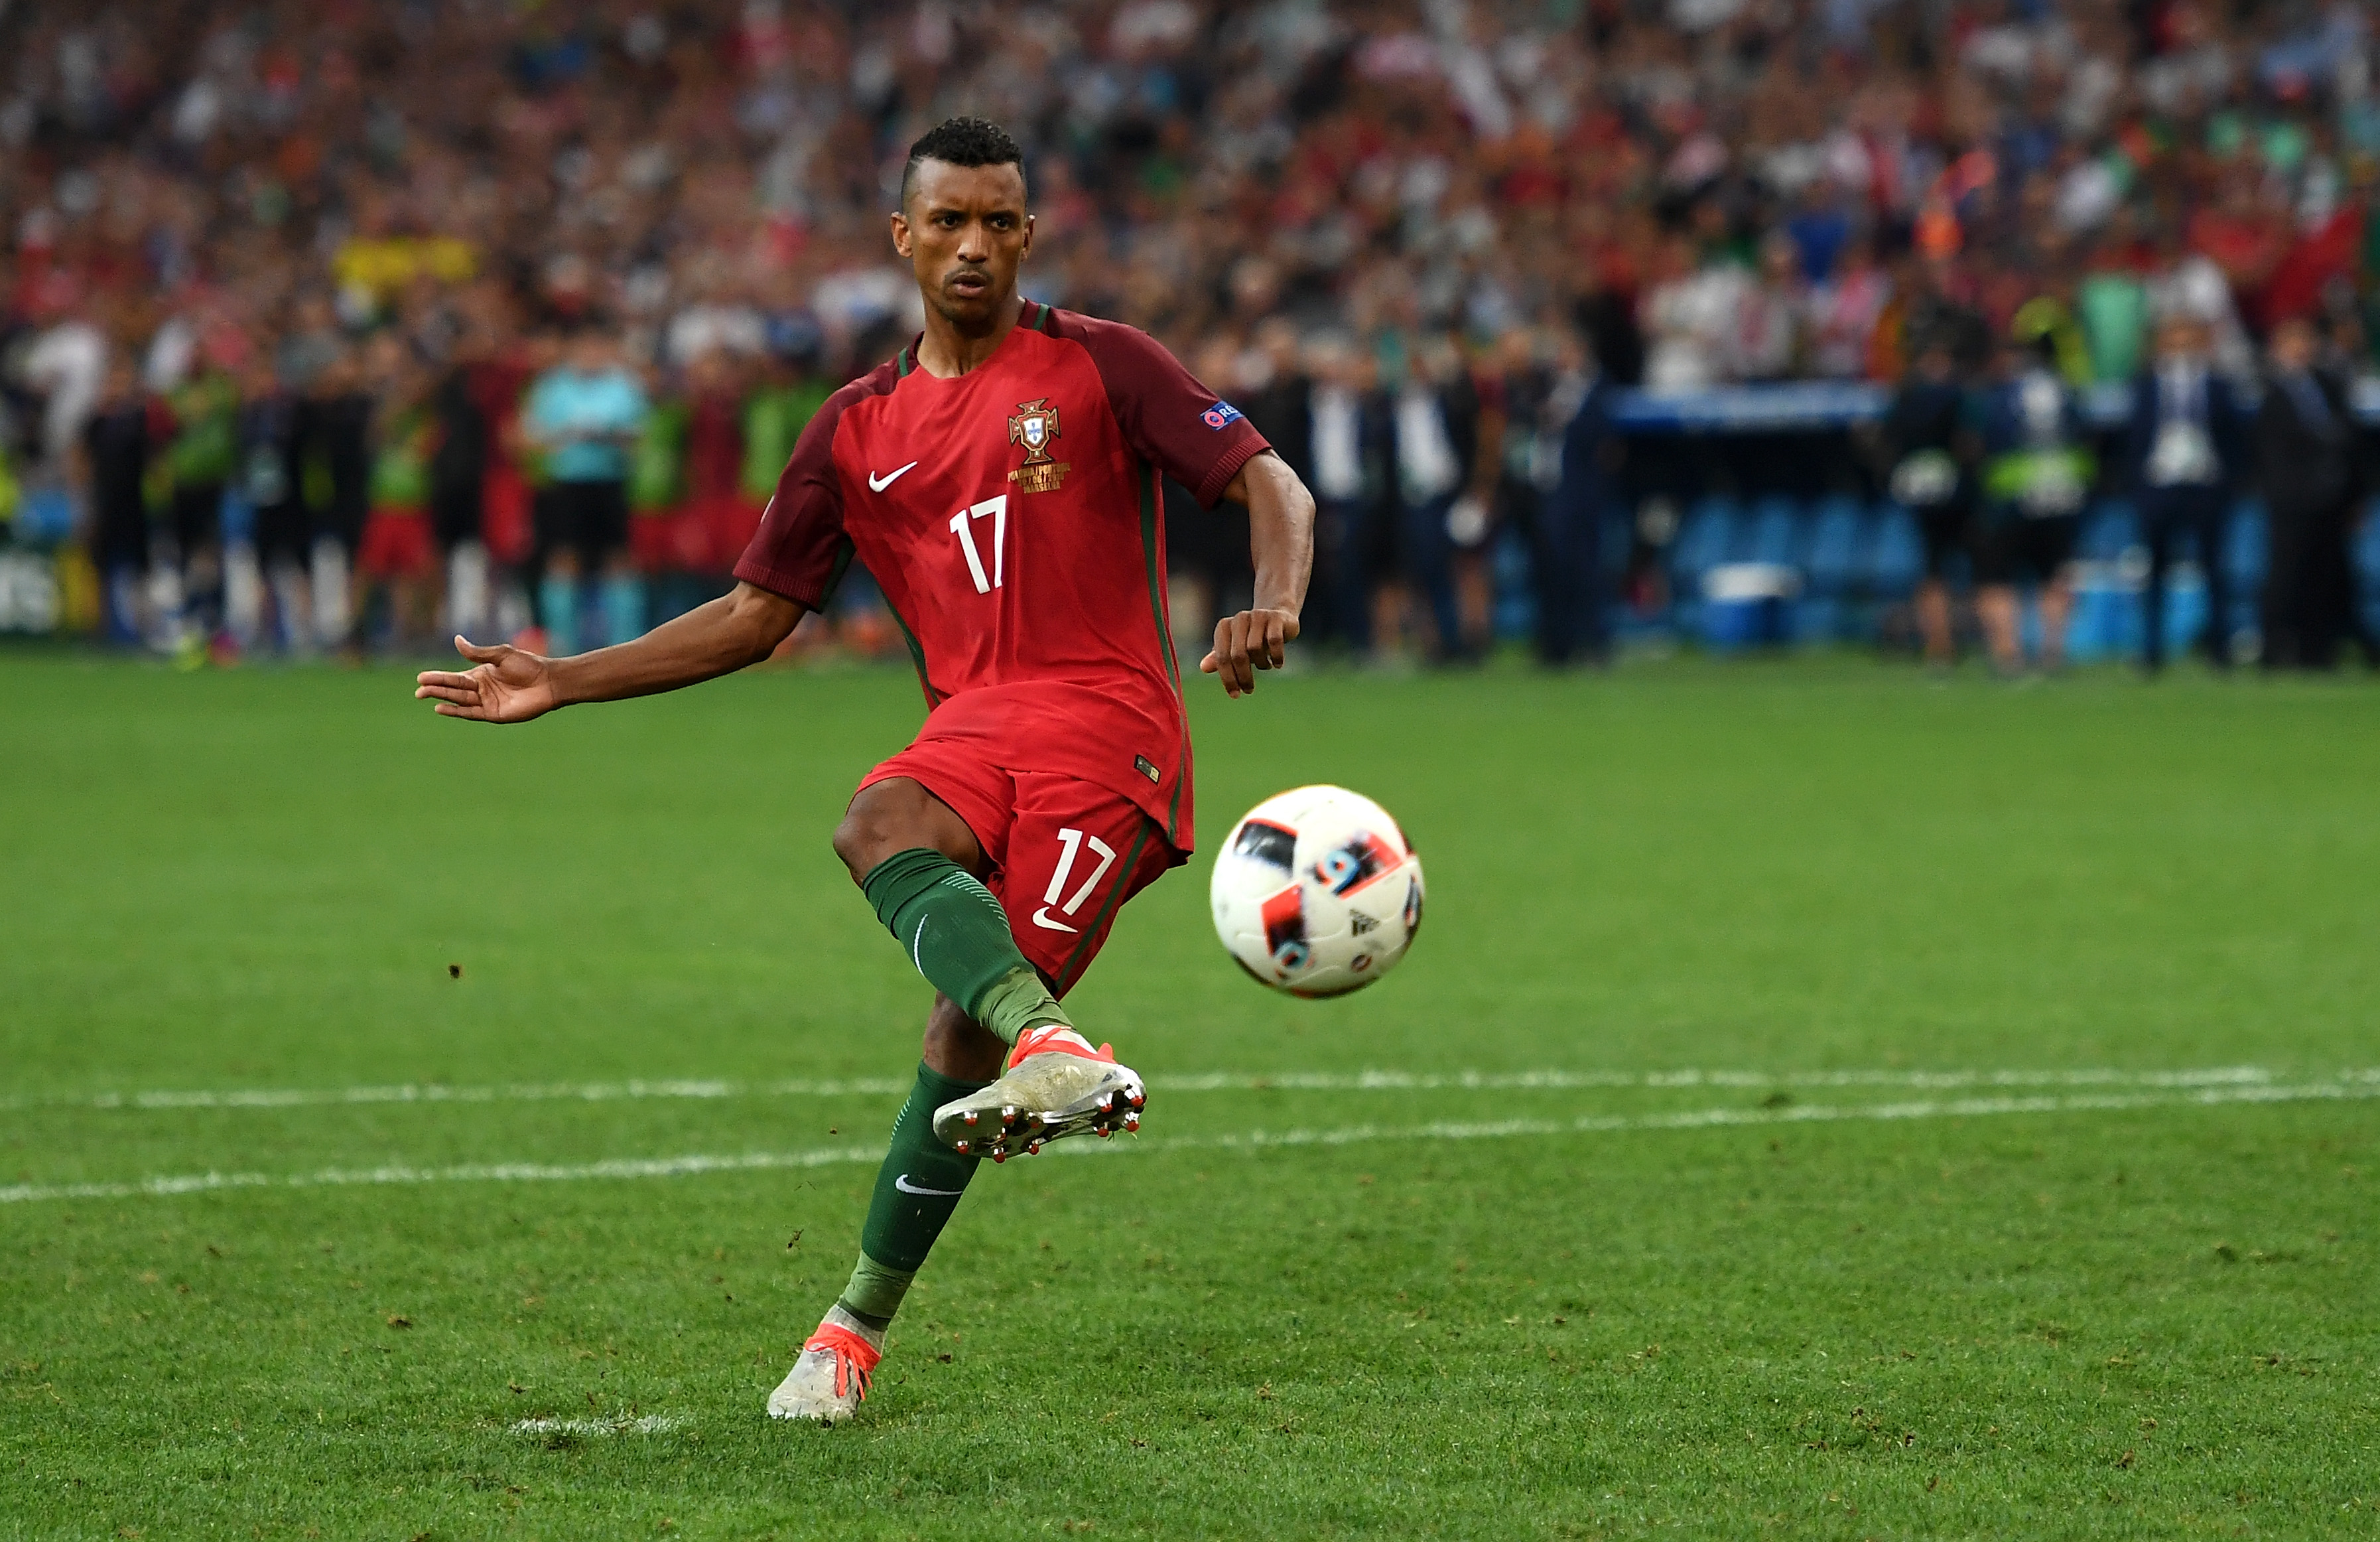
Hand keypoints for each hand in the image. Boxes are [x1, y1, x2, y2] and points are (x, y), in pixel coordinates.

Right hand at [414, 636, 559, 722]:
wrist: (548, 682)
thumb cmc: (528, 665)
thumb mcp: (500, 655)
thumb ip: (478, 653)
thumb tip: (457, 640)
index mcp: (481, 674)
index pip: (455, 677)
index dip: (438, 677)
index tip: (421, 677)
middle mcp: (481, 689)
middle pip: (454, 689)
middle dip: (436, 688)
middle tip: (418, 689)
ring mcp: (487, 702)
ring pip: (459, 700)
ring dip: (442, 698)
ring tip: (424, 695)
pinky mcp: (494, 714)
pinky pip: (471, 713)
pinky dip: (456, 712)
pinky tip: (441, 708)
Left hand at [1199, 608, 1298, 697]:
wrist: (1279, 618)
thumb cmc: (1252, 637)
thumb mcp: (1234, 648)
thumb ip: (1219, 658)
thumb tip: (1203, 668)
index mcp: (1224, 627)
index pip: (1222, 657)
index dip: (1228, 678)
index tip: (1235, 695)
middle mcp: (1239, 619)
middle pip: (1238, 655)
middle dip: (1243, 677)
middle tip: (1249, 690)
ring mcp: (1258, 616)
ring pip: (1255, 648)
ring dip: (1261, 664)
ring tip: (1266, 667)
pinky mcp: (1276, 618)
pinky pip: (1274, 641)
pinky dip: (1276, 657)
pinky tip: (1278, 665)